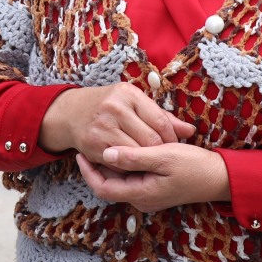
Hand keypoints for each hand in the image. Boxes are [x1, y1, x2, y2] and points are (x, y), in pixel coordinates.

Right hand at [39, 82, 195, 160]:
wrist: (72, 112)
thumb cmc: (110, 106)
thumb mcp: (134, 102)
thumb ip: (162, 117)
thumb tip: (189, 131)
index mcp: (128, 94)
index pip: (160, 121)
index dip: (172, 137)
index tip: (175, 145)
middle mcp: (114, 109)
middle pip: (150, 140)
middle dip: (161, 151)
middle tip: (165, 157)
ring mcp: (102, 127)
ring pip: (136, 153)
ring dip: (146, 161)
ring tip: (152, 162)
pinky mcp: (93, 145)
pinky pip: (120, 162)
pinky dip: (129, 166)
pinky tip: (134, 165)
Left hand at [77, 143, 230, 212]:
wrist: (221, 178)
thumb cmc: (194, 166)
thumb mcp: (163, 156)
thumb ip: (133, 157)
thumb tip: (106, 153)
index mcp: (141, 194)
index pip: (102, 188)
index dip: (88, 171)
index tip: (80, 153)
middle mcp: (142, 199)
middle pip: (110, 184)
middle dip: (99, 165)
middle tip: (92, 143)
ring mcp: (149, 195)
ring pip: (122, 180)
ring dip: (114, 163)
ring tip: (108, 141)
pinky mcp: (157, 189)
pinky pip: (134, 178)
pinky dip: (128, 164)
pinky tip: (130, 147)